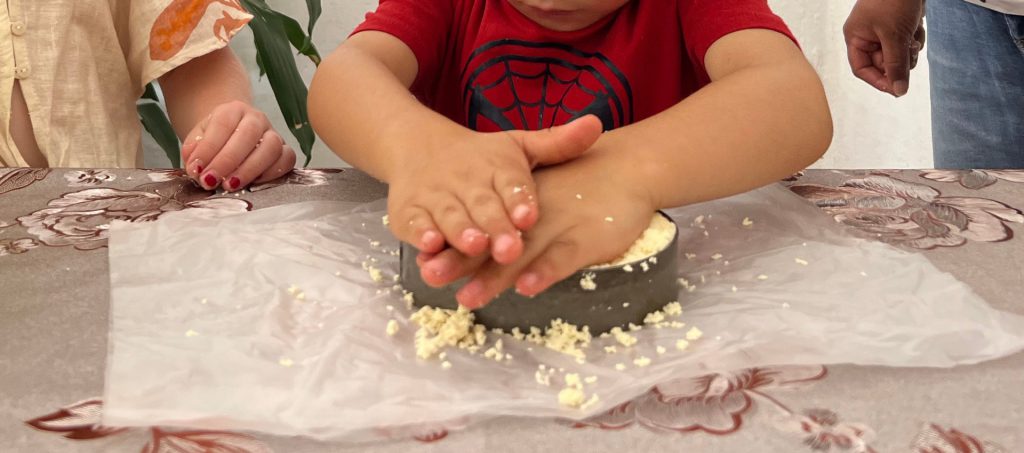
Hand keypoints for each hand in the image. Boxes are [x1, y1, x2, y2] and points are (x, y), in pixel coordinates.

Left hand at [181, 101, 296, 190]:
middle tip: (211, 180)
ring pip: (271, 147)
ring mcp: (274, 134)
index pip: (222, 124)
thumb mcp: (198, 140)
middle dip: (228, 161)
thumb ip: (193, 151)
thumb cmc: (215, 140)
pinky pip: (286, 160)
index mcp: (232, 110)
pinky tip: (253, 184)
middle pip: (248, 134)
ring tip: (230, 185)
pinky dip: (271, 173)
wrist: (233, 136)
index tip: (196, 169)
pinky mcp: (285, 151)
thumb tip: (195, 167)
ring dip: (250, 169)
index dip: (209, 148)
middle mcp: (256, 118)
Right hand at [388, 115, 602, 266]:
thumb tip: (596, 125)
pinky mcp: (409, 211)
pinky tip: (430, 246)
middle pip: (483, 205)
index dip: (519, 199)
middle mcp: (466, 181)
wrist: (417, 146)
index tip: (530, 215)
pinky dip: (420, 234)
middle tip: (510, 248)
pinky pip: (414, 224)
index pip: (511, 182)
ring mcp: (436, 197)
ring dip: (461, 232)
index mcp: (497, 165)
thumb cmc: (482, 158)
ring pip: (449, 216)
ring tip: (475, 245)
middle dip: (495, 226)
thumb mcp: (518, 148)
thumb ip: (556, 144)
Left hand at [418, 152, 656, 308]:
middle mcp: (532, 217)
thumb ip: (516, 221)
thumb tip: (479, 249)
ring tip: (467, 297)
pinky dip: (545, 272)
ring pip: (520, 254)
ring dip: (493, 277)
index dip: (452, 245)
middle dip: (459, 262)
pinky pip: (562, 258)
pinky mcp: (587, 239)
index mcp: (517, 207)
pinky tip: (528, 288)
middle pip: (491, 244)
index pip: (479, 228)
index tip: (423, 260)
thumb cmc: (582, 184)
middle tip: (430, 277)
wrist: (629, 166)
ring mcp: (559, 227)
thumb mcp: (544, 195)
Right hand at [844, 0, 925, 96]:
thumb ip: (896, 65)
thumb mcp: (894, 36)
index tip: (895, 88)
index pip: (862, 68)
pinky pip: (906, 43)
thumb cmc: (893, 0)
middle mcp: (867, 36)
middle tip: (909, 53)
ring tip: (912, 36)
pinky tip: (916, 27)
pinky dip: (914, 38)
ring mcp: (884, 31)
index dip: (878, 80)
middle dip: (899, 61)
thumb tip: (899, 90)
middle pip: (883, 63)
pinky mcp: (899, 26)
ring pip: (898, 55)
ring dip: (909, 50)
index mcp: (856, 37)